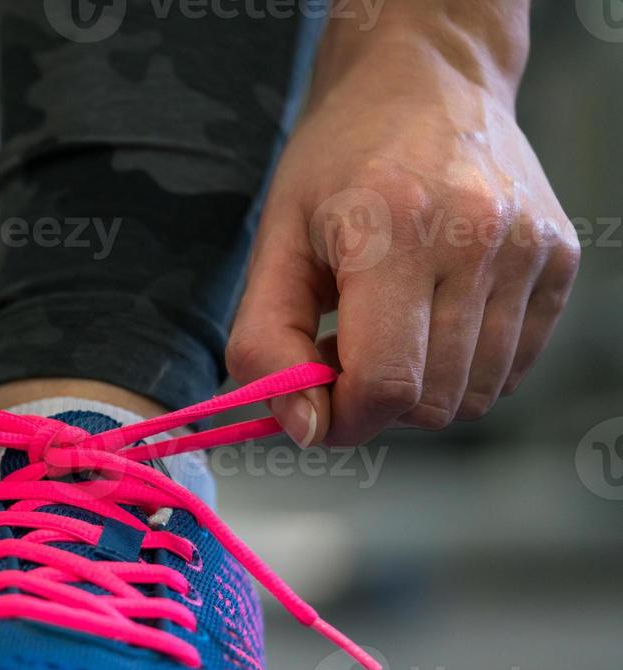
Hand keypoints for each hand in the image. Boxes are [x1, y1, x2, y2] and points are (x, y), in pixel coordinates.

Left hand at [226, 4, 579, 445]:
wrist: (425, 84)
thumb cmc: (337, 165)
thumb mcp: (273, 244)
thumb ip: (266, 342)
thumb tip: (304, 429)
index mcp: (393, 232)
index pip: (385, 384)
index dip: (343, 419)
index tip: (315, 404)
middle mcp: (475, 239)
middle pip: (431, 401)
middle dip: (375, 401)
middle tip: (345, 347)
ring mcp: (529, 249)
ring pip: (476, 396)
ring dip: (422, 387)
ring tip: (390, 327)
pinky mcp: (559, 258)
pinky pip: (513, 367)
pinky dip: (466, 366)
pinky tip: (434, 316)